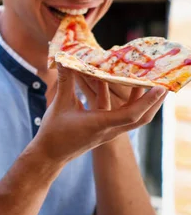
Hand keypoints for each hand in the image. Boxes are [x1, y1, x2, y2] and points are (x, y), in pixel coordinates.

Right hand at [32, 64, 166, 163]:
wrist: (50, 154)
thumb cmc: (54, 132)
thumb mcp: (59, 105)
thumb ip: (65, 82)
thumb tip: (63, 60)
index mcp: (100, 124)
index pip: (131, 114)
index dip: (146, 101)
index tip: (159, 88)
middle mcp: (108, 130)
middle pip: (140, 118)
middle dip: (154, 102)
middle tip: (163, 85)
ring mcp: (107, 131)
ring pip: (131, 116)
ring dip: (140, 101)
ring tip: (145, 82)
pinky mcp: (102, 129)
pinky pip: (116, 114)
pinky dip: (117, 100)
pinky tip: (107, 82)